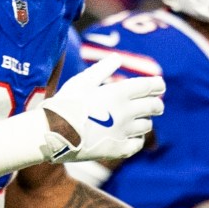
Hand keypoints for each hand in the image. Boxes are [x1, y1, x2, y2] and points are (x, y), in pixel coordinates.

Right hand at [41, 58, 164, 164]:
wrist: (50, 133)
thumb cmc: (64, 104)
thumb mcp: (81, 81)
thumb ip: (102, 69)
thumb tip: (117, 58)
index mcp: (119, 92)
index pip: (151, 86)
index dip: (158, 85)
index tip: (158, 86)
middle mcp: (126, 112)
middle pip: (154, 107)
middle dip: (156, 104)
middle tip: (155, 105)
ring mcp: (123, 132)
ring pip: (147, 126)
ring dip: (144, 121)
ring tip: (138, 121)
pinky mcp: (117, 150)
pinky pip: (137, 144)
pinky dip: (137, 139)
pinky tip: (132, 137)